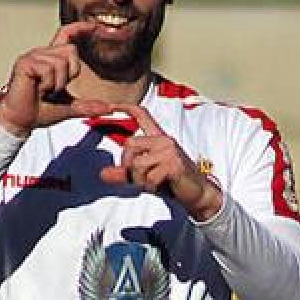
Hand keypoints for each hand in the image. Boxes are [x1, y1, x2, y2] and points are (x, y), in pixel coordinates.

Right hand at [0, 21, 110, 136]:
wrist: (20, 121)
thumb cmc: (39, 110)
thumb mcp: (69, 107)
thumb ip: (88, 105)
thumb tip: (108, 108)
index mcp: (51, 60)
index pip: (66, 35)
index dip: (81, 28)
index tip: (95, 27)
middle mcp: (42, 54)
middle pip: (70, 50)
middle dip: (70, 73)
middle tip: (55, 89)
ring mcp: (32, 57)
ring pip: (61, 61)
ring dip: (58, 83)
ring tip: (45, 91)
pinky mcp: (25, 63)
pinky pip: (48, 68)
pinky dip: (48, 83)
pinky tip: (38, 89)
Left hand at [98, 103, 223, 220]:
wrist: (197, 193)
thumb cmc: (172, 182)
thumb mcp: (144, 176)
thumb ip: (124, 173)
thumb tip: (103, 174)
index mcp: (157, 138)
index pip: (141, 115)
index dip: (124, 107)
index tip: (108, 106)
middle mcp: (164, 140)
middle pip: (129, 144)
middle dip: (128, 165)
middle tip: (139, 178)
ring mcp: (170, 151)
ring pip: (137, 164)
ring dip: (139, 180)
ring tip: (151, 183)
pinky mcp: (174, 164)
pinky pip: (149, 177)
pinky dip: (150, 186)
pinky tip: (160, 186)